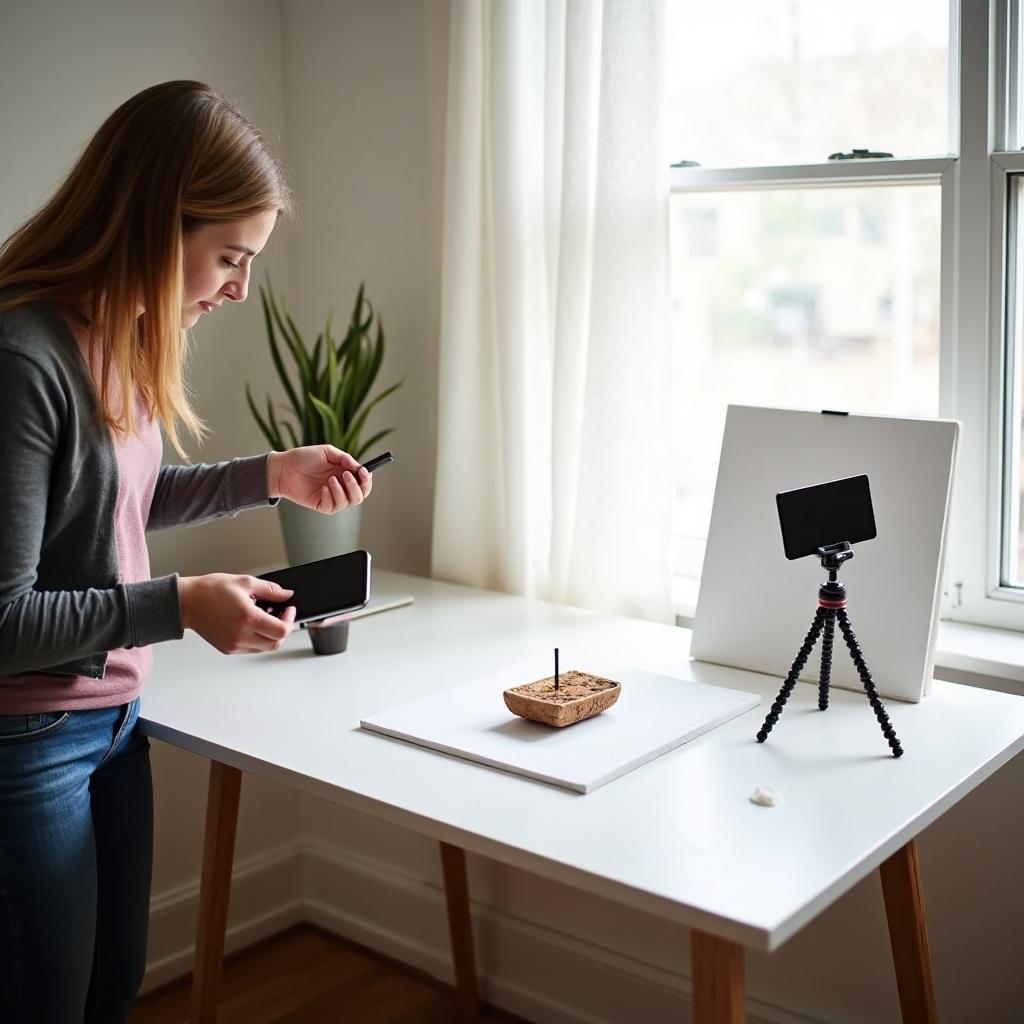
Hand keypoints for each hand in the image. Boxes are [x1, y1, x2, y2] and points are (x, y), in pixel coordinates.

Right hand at [178, 574, 296, 653]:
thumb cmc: (210, 590)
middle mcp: (242, 635)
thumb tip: (286, 595)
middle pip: (276, 643)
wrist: (187, 602)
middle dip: (283, 629)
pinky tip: (252, 626)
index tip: (289, 610)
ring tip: (265, 619)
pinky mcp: (228, 649)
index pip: (282, 630)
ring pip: (265, 648)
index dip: (290, 620)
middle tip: (281, 615)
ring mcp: (234, 645)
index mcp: (248, 618)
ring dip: (271, 636)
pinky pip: (251, 649)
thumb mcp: (245, 582)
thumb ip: (270, 590)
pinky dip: (258, 639)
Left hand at [267, 446, 371, 512]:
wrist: (284, 468)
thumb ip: (345, 458)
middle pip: (360, 495)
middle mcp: (341, 487)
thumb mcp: (328, 452)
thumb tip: (359, 468)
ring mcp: (332, 497)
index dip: (367, 479)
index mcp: (345, 474)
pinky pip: (333, 507)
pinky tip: (323, 488)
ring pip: (349, 502)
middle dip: (356, 486)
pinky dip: (331, 497)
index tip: (363, 472)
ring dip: (342, 491)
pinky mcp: (321, 505)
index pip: (364, 482)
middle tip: (345, 475)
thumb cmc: (304, 457)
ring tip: (330, 480)